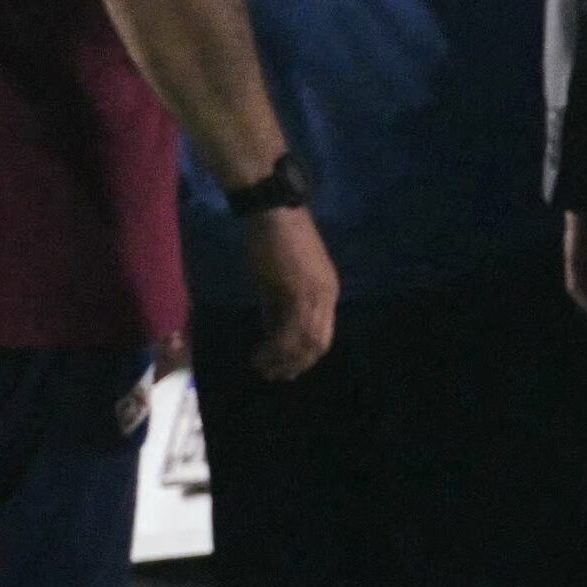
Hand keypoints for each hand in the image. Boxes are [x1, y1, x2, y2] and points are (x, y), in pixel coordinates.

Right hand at [243, 203, 339, 381]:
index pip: (323, 335)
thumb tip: (274, 338)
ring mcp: (315, 293)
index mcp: (328, 291)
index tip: (284, 368)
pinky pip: (289, 331)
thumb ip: (279, 309)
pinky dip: (274, 349)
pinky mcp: (299, 291)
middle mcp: (327, 295)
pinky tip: (259, 355)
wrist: (272, 211)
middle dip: (296, 364)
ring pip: (305, 342)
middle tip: (273, 375)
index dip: (304, 357)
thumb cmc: (273, 240)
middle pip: (319, 344)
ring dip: (283, 360)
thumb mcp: (279, 281)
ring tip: (262, 369)